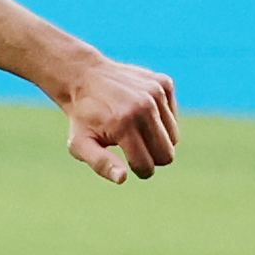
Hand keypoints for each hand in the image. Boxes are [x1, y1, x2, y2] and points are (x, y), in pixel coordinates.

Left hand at [57, 57, 177, 182]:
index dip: (139, 170)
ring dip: (157, 139)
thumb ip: (101, 164)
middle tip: (133, 147)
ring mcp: (156, 93)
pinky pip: (173, 116)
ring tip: (134, 128)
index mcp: (123, 125)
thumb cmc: (82, 117)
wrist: (84, 77)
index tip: (127, 162)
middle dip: (152, 158)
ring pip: (174, 137)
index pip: (147, 165)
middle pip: (167, 154)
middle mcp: (144, 107)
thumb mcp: (80, 144)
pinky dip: (160, 119)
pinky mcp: (164, 83)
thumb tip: (123, 178)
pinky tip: (140, 111)